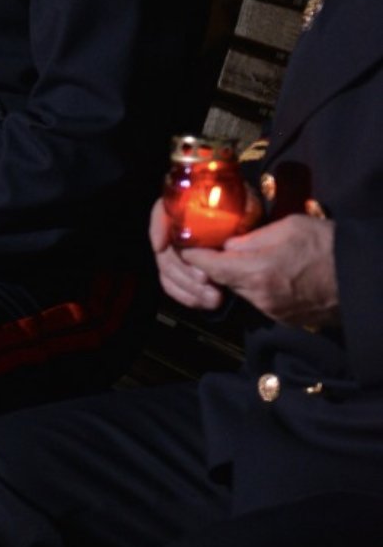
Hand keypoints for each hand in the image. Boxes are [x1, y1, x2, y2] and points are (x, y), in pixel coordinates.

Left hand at [149, 198, 338, 327]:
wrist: (361, 279)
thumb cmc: (327, 245)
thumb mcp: (288, 227)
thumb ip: (251, 238)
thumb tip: (227, 244)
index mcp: (256, 271)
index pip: (210, 266)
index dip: (194, 256)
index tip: (185, 247)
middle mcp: (259, 296)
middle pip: (223, 281)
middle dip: (216, 266)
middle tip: (213, 249)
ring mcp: (272, 311)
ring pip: (242, 291)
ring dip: (239, 277)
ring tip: (249, 258)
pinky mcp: (284, 319)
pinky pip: (260, 301)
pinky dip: (257, 287)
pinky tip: (271, 273)